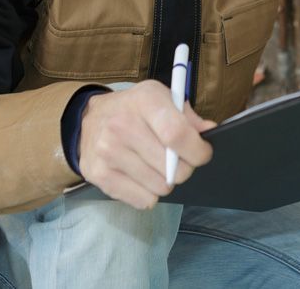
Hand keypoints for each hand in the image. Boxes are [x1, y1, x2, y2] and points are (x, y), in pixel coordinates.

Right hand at [78, 80, 216, 208]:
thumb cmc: (135, 109)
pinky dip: (148, 193)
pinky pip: (143, 200)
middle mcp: (122, 125)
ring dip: (166, 181)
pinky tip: (141, 175)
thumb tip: (209, 132)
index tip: (202, 153)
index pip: (177, 134)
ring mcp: (108, 152)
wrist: (91, 118)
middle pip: (173, 168)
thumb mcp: (162, 98)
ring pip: (160, 187)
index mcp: (145, 100)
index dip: (197, 150)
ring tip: (156, 165)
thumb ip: (188, 116)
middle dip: (185, 168)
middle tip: (178, 160)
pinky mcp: (99, 175)